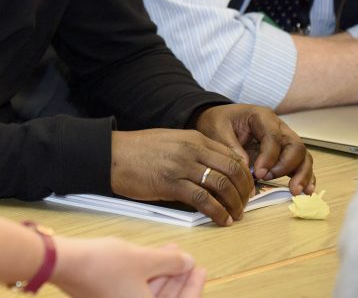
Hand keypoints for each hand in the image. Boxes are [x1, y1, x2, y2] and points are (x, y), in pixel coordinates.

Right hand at [52, 238, 204, 296]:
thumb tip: (187, 262)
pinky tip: (150, 257)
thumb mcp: (143, 259)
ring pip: (148, 293)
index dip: (192, 285)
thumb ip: (170, 262)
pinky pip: (134, 289)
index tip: (199, 269)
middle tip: (186, 261)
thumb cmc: (102, 265)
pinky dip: (144, 275)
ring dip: (161, 274)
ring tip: (170, 253)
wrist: (65, 263)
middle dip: (177, 278)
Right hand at [110, 129, 251, 225]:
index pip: (232, 156)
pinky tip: (222, 220)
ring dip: (235, 205)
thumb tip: (214, 168)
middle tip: (245, 204)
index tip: (246, 188)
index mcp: (193, 138)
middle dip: (244, 191)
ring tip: (236, 215)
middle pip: (233, 171)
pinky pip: (204, 201)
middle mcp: (191, 150)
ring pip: (222, 186)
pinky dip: (218, 213)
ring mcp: (181, 167)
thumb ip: (193, 150)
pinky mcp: (171, 185)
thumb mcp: (170, 141)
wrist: (111, 155)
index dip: (244, 175)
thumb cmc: (138, 150)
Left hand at [194, 104, 314, 195]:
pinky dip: (305, 176)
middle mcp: (278, 127)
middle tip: (269, 178)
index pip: (274, 138)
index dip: (269, 157)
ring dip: (301, 174)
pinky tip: (306, 191)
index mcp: (262, 117)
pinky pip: (301, 163)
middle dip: (287, 166)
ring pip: (302, 155)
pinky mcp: (284, 152)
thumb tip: (246, 168)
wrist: (219, 119)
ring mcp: (284, 139)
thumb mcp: (217, 130)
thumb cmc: (218, 122)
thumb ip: (231, 147)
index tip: (258, 173)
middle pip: (295, 145)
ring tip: (295, 191)